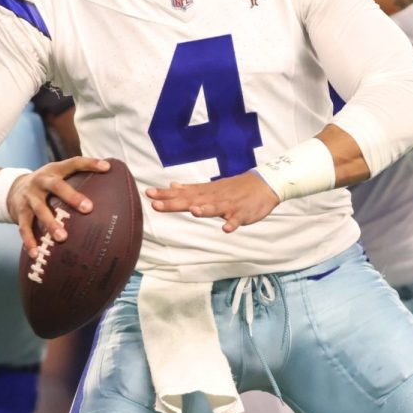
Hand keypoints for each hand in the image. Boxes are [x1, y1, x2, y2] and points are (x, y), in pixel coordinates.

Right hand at [8, 157, 111, 258]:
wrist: (12, 189)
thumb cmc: (46, 185)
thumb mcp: (58, 176)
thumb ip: (78, 180)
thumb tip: (112, 190)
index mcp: (54, 170)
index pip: (74, 163)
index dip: (90, 163)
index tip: (107, 168)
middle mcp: (41, 181)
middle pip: (56, 186)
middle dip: (72, 197)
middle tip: (88, 208)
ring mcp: (29, 197)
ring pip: (40, 209)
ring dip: (51, 224)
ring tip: (62, 238)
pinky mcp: (19, 212)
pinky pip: (24, 228)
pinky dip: (30, 241)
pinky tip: (36, 253)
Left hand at [146, 171, 279, 232]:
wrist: (264, 184)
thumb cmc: (234, 188)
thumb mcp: (211, 187)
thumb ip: (191, 189)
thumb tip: (172, 185)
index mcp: (205, 193)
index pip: (182, 193)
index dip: (165, 195)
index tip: (148, 194)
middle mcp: (214, 198)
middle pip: (192, 201)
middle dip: (175, 203)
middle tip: (156, 204)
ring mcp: (229, 205)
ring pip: (215, 208)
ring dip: (205, 210)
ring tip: (193, 211)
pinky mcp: (242, 213)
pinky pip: (237, 220)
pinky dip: (232, 223)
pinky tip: (226, 228)